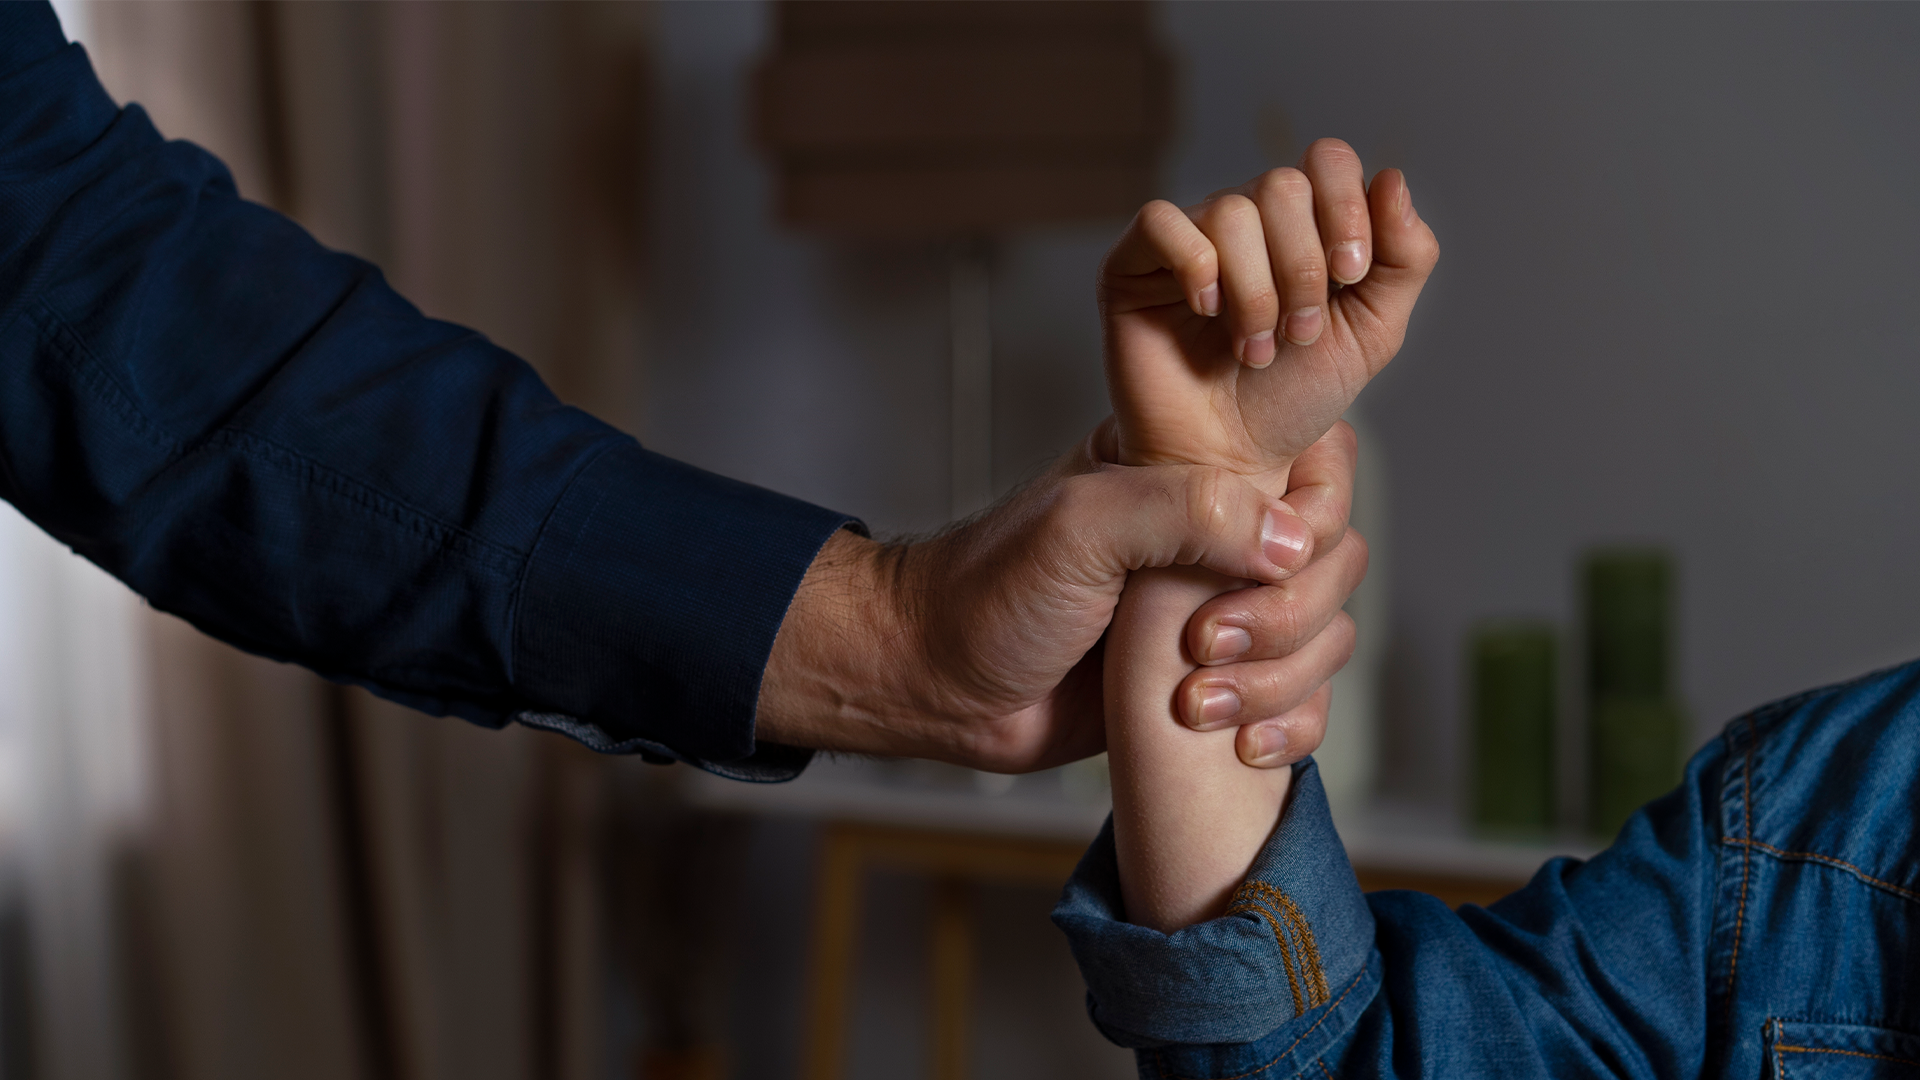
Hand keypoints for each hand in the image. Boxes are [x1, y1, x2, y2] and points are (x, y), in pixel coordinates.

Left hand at [753, 422, 1363, 772]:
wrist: (939, 685)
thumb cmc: (990, 592)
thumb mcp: (1080, 526)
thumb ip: (1186, 511)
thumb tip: (1292, 541)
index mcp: (1192, 469)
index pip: (1316, 466)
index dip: (1311, 519)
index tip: (1259, 563)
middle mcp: (1219, 535)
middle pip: (1335, 560)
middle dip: (1287, 616)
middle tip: (1203, 644)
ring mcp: (1222, 610)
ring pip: (1327, 636)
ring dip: (1280, 680)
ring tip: (1195, 704)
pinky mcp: (1217, 682)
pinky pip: (1302, 701)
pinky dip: (1290, 726)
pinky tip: (1241, 745)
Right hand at [1100, 139, 1437, 483]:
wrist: (1229, 462)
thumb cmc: (1292, 400)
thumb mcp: (1372, 333)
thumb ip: (1404, 259)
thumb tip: (1393, 178)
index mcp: (1302, 225)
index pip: (1326, 162)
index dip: (1346, 208)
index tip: (1350, 275)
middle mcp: (1245, 221)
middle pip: (1282, 185)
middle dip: (1303, 268)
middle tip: (1298, 334)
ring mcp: (1188, 238)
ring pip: (1231, 211)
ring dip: (1256, 292)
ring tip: (1253, 349)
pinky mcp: (1134, 263)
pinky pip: (1162, 222)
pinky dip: (1196, 267)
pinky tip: (1206, 312)